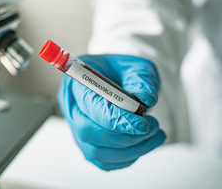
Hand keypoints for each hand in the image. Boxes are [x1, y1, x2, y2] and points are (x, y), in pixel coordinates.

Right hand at [57, 54, 165, 170]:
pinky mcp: (87, 145)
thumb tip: (145, 99)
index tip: (142, 124)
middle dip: (123, 136)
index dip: (115, 119)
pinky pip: (104, 162)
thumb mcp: (135, 65)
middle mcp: (72, 107)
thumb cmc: (122, 72)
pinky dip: (127, 157)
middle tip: (151, 127)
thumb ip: (140, 79)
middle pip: (87, 132)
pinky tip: (143, 143)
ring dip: (130, 149)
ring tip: (154, 134)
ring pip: (96, 151)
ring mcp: (77, 129)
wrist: (120, 80)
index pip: (89, 106)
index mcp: (77, 82)